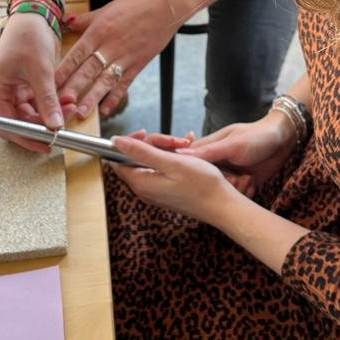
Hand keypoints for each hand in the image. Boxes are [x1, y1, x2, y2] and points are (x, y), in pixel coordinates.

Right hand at [0, 13, 63, 151]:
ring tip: (70, 107)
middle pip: (20, 121)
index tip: (45, 145)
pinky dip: (54, 103)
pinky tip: (68, 101)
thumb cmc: (28, 36)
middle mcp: (1, 92)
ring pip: (33, 113)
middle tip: (63, 128)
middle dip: (43, 124)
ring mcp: (14, 89)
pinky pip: (40, 102)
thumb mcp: (40, 70)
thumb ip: (47, 100)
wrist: (36, 14)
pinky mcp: (28, 85)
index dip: (25, 137)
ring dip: (52, 113)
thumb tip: (54, 126)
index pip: (6, 124)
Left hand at [55, 0, 180, 120]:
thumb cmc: (136, 3)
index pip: (76, 55)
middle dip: (72, 89)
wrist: (166, 5)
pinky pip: (125, 84)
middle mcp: (110, 46)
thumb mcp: (107, 8)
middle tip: (58, 104)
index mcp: (99, 30)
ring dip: (92, 98)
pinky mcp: (138, 64)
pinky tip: (106, 110)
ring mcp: (125, 57)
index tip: (48, 84)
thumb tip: (67, 21)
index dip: (62, 71)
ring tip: (80, 113)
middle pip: (87, 71)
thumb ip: (86, 19)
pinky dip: (115, 98)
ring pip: (105, 81)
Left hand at [111, 134, 238, 224]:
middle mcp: (145, 190)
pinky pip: (161, 170)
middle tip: (174, 140)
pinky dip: (172, 158)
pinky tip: (187, 152)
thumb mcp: (171, 162)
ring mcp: (156, 192)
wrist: (223, 206)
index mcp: (142, 183)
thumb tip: (116, 142)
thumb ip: (141, 151)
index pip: (118, 160)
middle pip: (136, 159)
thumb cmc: (202, 185)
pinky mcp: (167, 192)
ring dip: (166, 149)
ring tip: (185, 145)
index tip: (145, 133)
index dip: (128, 143)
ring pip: (151, 162)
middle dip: (153, 144)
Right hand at [179, 111, 296, 195]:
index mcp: (208, 151)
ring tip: (248, 178)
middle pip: (207, 185)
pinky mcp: (242, 184)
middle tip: (237, 177)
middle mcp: (216, 165)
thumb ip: (208, 151)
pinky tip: (253, 182)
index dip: (195, 175)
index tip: (211, 177)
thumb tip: (179, 154)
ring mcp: (229, 175)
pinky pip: (238, 197)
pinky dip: (247, 192)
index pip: (189, 166)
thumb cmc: (256, 136)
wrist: (283, 140)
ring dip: (238, 189)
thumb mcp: (232, 144)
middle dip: (224, 185)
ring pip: (223, 193)